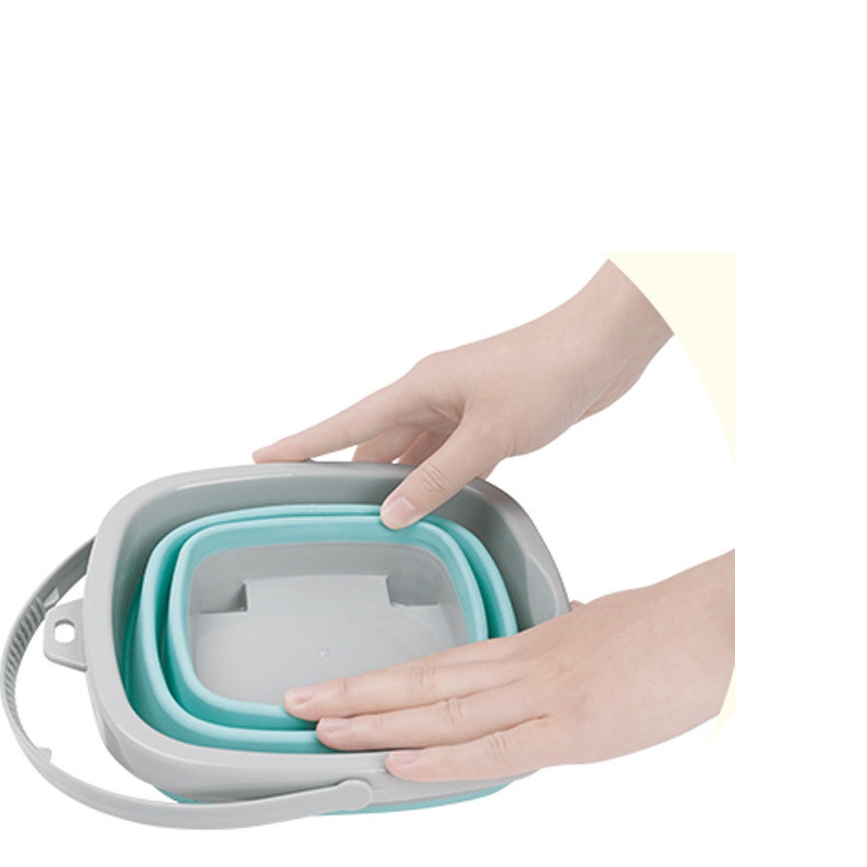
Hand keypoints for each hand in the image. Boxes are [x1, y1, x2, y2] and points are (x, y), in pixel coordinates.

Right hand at [254, 261, 670, 527]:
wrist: (604, 345)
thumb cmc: (548, 371)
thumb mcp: (489, 435)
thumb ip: (439, 477)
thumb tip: (392, 512)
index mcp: (420, 387)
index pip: (346, 422)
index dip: (302, 443)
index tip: (261, 459)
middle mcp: (432, 394)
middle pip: (376, 444)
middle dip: (351, 477)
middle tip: (322, 513)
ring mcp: (460, 406)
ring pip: (414, 453)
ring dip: (401, 483)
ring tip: (375, 520)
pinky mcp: (489, 418)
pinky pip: (448, 455)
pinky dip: (439, 480)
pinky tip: (436, 504)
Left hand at [283, 554, 734, 780]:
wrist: (726, 623)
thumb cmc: (677, 629)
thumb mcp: (609, 628)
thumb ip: (574, 634)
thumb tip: (560, 624)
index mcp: (533, 648)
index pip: (442, 665)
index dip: (385, 680)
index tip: (339, 689)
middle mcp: (524, 668)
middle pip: (423, 681)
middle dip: (354, 696)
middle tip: (294, 704)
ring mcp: (544, 697)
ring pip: (441, 710)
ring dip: (374, 722)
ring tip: (319, 730)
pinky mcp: (573, 729)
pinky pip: (493, 747)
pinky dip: (439, 758)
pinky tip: (394, 762)